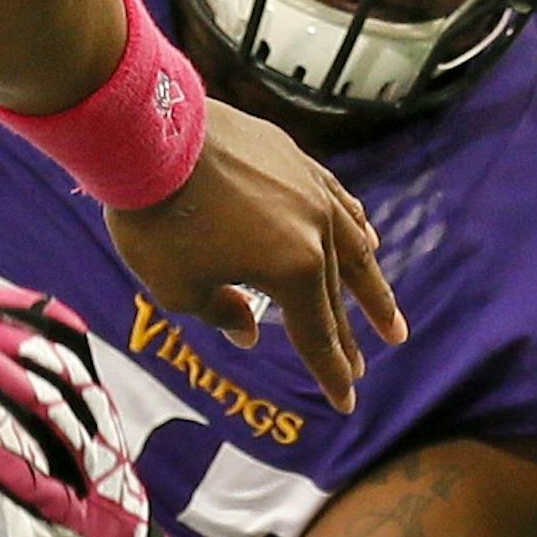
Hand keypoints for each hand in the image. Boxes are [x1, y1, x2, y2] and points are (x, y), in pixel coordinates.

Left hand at [0, 282, 187, 536]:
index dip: (19, 307)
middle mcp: (99, 432)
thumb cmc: (74, 499)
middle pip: (61, 368)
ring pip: (64, 421)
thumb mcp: (47, 437)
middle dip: (7, 336)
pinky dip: (17, 473)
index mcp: (91, 405)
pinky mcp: (80, 526)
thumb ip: (20, 393)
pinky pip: (50, 496)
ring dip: (21, 388)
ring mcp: (93, 479)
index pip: (65, 337)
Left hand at [106, 100, 402, 413]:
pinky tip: (368, 238)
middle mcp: (316, 229)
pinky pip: (337, 200)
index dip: (330, 373)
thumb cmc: (156, 219)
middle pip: (335, 296)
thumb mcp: (178, 288)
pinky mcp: (293, 157)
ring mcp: (310, 188)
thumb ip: (222, 314)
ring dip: (371, 287)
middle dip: (347, 339)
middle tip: (361, 368)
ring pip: (353, 246)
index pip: (317, 335)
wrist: (146, 134)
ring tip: (390, 320)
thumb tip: (251, 330)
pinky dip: (355, 226)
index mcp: (293, 269)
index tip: (346, 403)